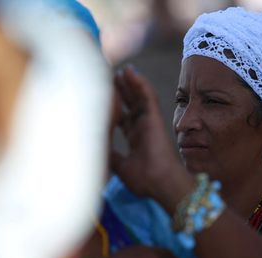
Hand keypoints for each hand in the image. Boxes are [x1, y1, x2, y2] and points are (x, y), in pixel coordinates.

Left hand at [110, 66, 185, 198]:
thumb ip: (112, 156)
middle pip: (130, 105)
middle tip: (110, 76)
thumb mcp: (121, 167)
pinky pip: (148, 96)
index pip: (123, 119)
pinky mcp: (155, 118)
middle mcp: (142, 129)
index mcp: (135, 140)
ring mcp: (149, 122)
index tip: (103, 97)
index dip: (115, 108)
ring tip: (121, 70)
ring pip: (138, 97)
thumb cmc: (145, 179)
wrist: (161, 183)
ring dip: (130, 83)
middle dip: (121, 91)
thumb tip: (99, 150)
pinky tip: (131, 72)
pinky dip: (140, 84)